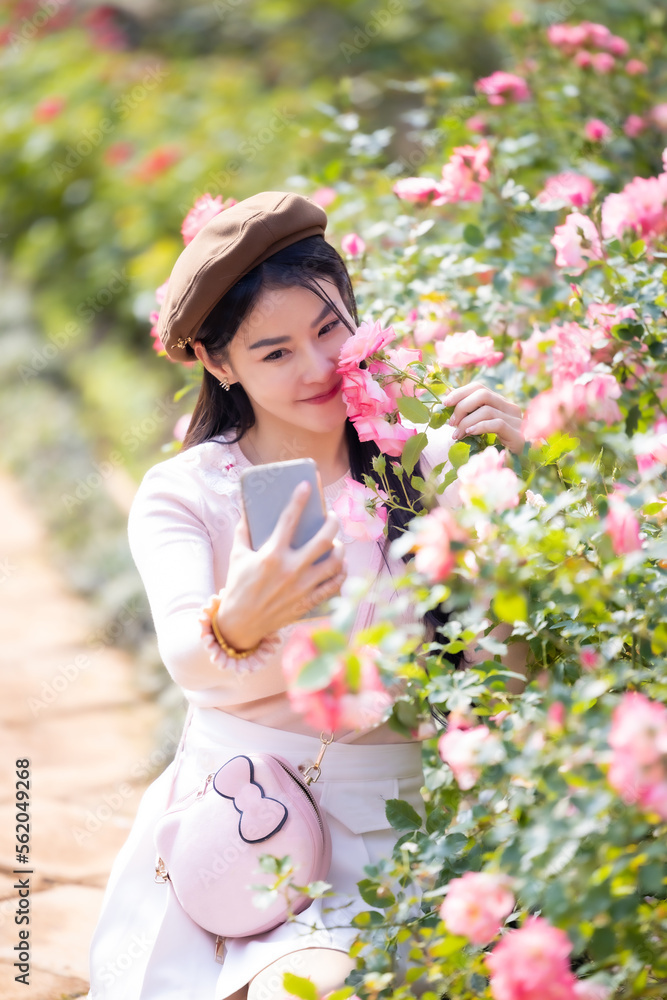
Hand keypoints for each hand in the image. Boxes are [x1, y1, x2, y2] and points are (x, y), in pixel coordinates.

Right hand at [217, 481, 346, 647]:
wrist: (240, 623)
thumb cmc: (238, 585)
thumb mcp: (237, 555)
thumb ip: (243, 530)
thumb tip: (247, 507)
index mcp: (271, 555)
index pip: (289, 519)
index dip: (299, 499)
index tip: (307, 485)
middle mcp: (290, 570)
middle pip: (324, 540)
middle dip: (332, 523)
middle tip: (331, 516)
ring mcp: (302, 587)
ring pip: (335, 563)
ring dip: (340, 549)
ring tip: (336, 542)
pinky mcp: (308, 602)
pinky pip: (334, 585)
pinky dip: (341, 573)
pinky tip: (341, 565)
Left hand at [443, 382, 524, 453]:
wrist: (521, 464)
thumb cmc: (497, 446)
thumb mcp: (481, 427)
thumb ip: (469, 414)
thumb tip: (448, 397)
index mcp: (501, 403)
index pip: (479, 387)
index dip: (460, 392)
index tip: (445, 403)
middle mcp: (510, 408)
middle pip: (483, 394)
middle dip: (462, 406)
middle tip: (451, 423)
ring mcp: (516, 420)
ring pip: (487, 410)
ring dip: (466, 421)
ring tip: (457, 435)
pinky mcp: (518, 435)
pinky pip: (496, 424)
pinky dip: (479, 427)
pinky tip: (469, 433)